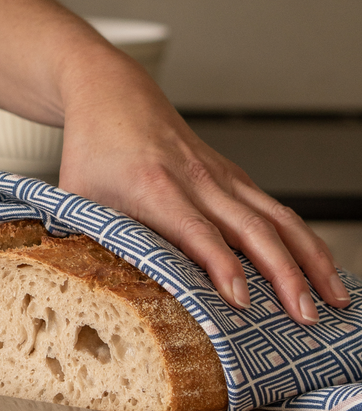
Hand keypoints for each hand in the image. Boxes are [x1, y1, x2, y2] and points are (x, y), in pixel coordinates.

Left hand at [57, 48, 350, 323]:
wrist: (112, 94)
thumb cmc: (93, 148)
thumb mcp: (77, 198)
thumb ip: (85, 240)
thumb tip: (87, 286)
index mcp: (154, 188)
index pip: (197, 233)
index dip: (221, 268)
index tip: (242, 301)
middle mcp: (196, 180)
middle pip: (253, 229)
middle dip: (286, 275)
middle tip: (305, 316)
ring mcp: (220, 175)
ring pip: (277, 217)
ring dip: (310, 259)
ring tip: (333, 297)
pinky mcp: (232, 175)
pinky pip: (274, 208)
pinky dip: (301, 238)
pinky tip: (317, 266)